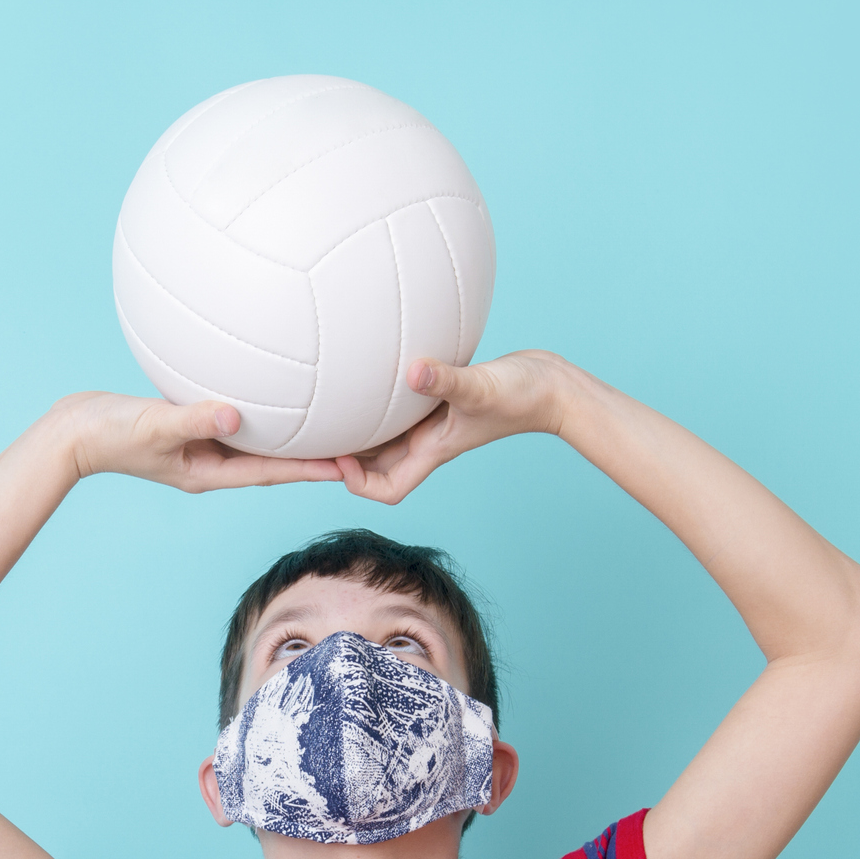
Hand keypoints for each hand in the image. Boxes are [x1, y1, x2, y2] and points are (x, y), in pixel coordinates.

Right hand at [50, 392, 344, 492]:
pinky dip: (257, 415)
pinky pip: (234, 422)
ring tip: (325, 423)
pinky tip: (270, 395)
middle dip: (309, 455)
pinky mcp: (190, 428)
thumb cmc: (109, 432)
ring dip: (288, 436)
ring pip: (256, 444)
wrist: (74, 431)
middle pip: (271, 461)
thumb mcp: (153, 425)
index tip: (348, 464)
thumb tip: (235, 414)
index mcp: (209, 472)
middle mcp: (211, 462)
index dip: (310, 469)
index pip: (270, 472)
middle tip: (351, 445)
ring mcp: (201, 447)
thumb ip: (193, 418)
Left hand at [337, 350, 578, 503]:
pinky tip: (365, 379)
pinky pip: (398, 411)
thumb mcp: (481, 386)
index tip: (342, 459)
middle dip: (342, 460)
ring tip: (323, 415)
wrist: (550, 385)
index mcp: (433, 450)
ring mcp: (431, 424)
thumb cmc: (522, 392)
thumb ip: (448, 380)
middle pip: (375, 465)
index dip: (360, 483)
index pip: (389, 488)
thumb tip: (414, 370)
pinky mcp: (437, 403)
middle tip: (309, 442)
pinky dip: (379, 405)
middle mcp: (427, 442)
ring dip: (357, 434)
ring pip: (384, 439)